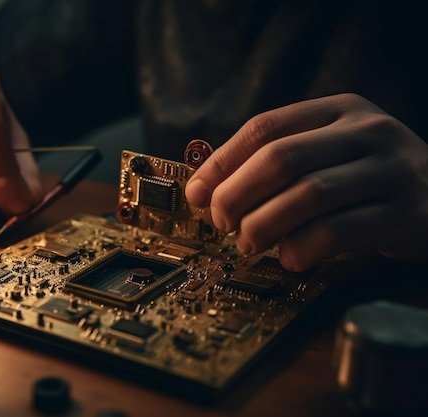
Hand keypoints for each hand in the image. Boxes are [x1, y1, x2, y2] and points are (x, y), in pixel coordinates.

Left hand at [185, 93, 427, 270]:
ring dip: (264, 225)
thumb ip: (275, 162)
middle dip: (236, 195)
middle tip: (221, 222)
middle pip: (280, 159)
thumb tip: (203, 188)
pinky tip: (290, 258)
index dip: (221, 163)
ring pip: (308, 195)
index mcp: (339, 110)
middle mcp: (368, 131)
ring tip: (249, 242)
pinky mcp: (406, 214)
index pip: (264, 128)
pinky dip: (301, 249)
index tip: (195, 193)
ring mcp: (391, 170)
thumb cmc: (367, 179)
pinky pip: (338, 232)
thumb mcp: (327, 153)